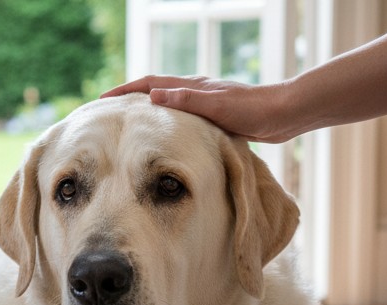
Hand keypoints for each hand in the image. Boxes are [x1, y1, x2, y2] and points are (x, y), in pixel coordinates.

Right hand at [102, 75, 296, 143]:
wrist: (284, 114)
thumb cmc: (252, 110)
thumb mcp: (216, 106)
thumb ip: (186, 100)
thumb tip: (152, 97)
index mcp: (192, 86)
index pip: (150, 84)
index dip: (125, 90)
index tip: (102, 100)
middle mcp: (195, 92)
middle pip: (154, 93)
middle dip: (130, 100)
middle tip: (109, 113)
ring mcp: (204, 104)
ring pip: (167, 107)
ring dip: (147, 113)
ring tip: (129, 127)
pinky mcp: (214, 117)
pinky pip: (180, 119)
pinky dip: (165, 125)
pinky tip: (165, 139)